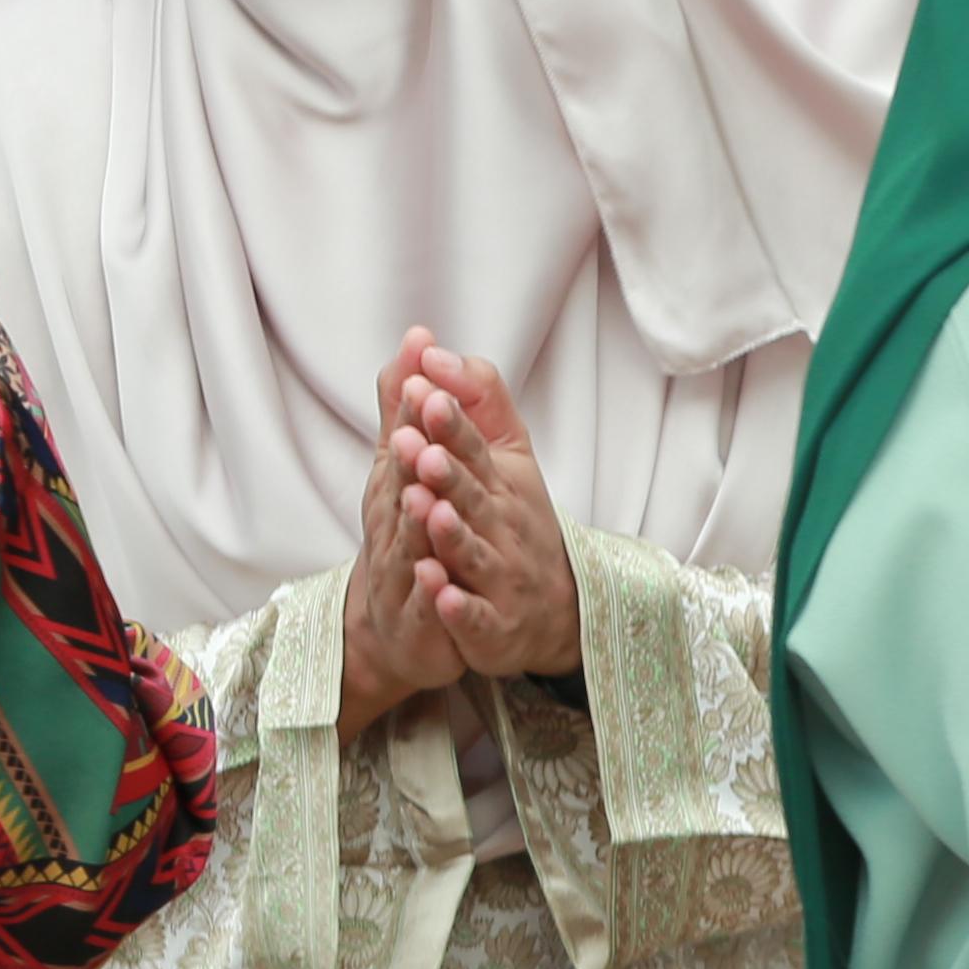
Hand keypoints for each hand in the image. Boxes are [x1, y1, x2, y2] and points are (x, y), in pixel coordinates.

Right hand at [337, 414, 465, 735]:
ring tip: (427, 502)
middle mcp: (395, 525)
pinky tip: (440, 583)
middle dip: (410, 464)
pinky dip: (434, 597)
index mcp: (398, 484)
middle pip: (402, 492)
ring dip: (418, 525)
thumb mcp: (406, 467)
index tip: (423, 382)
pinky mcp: (422, 620)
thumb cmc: (407, 534)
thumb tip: (418, 339)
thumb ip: (409, 406)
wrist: (401, 627)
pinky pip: (428, 609)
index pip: (407, 444)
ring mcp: (405, 574)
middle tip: (417, 436)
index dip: (414, 416)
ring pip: (412, 549)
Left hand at [385, 333, 580, 680]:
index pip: (474, 445)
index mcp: (500, 481)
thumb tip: (426, 345)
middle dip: (446, 470)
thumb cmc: (515, 522)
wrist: (551, 610)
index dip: (450, 422)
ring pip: (472, 551)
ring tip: (429, 506)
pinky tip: (440, 591)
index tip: (426, 390)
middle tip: (417, 443)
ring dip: (450, 531)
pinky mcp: (491, 623)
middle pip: (472, 494)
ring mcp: (499, 575)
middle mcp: (502, 524)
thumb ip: (468, 400)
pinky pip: (475, 615)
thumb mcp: (502, 455)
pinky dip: (458, 606)